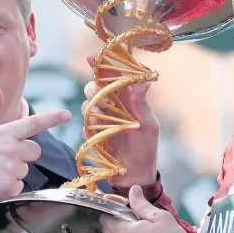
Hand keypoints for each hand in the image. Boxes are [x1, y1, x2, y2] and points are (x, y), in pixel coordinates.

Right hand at [0, 88, 70, 205]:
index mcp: (5, 133)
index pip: (33, 123)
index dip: (52, 118)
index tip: (67, 114)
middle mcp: (12, 149)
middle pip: (35, 151)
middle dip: (24, 154)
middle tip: (3, 158)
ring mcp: (11, 168)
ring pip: (25, 169)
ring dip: (14, 172)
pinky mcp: (10, 186)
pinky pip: (19, 186)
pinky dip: (9, 187)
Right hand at [82, 63, 159, 187]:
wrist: (135, 175)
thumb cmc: (146, 150)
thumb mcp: (149, 127)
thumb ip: (142, 105)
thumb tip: (145, 81)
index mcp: (130, 101)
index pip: (116, 78)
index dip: (103, 65)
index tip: (92, 57)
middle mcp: (115, 108)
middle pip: (96, 88)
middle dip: (93, 89)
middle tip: (97, 96)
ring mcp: (103, 121)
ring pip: (88, 105)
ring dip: (90, 109)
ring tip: (98, 117)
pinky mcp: (95, 135)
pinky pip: (85, 126)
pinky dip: (88, 128)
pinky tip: (96, 134)